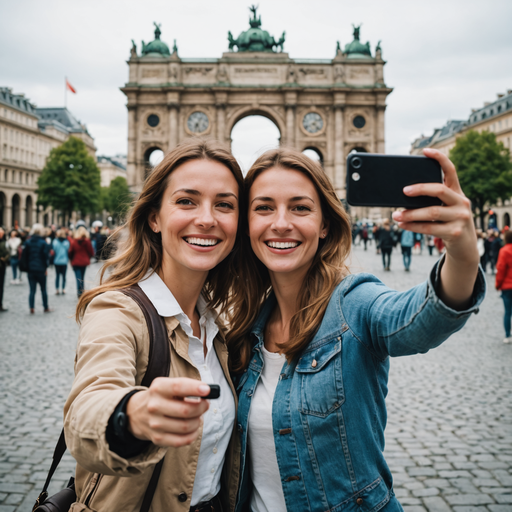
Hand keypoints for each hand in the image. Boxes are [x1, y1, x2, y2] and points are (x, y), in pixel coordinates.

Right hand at [126, 377, 210, 447]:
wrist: (136, 412)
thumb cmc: (160, 396)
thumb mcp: (168, 385)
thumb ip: (187, 387)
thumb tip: (208, 392)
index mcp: (158, 388)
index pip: (178, 387)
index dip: (195, 388)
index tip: (208, 390)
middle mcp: (155, 406)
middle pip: (186, 410)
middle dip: (202, 407)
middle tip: (205, 404)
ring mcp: (155, 424)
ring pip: (186, 426)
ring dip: (198, 421)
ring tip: (197, 416)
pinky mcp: (157, 438)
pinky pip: (182, 440)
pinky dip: (193, 434)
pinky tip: (193, 428)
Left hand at [392, 148, 477, 262]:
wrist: (464, 246)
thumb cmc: (448, 222)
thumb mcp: (444, 209)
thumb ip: (431, 201)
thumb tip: (403, 196)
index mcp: (457, 191)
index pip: (450, 170)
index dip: (439, 158)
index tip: (425, 151)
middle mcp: (462, 201)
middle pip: (439, 190)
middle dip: (420, 189)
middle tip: (403, 191)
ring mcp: (460, 217)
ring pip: (432, 212)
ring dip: (410, 214)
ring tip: (395, 215)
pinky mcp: (455, 232)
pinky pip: (429, 227)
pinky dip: (412, 226)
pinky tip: (402, 225)